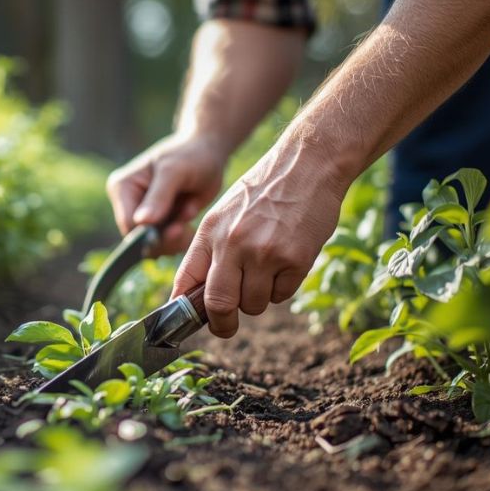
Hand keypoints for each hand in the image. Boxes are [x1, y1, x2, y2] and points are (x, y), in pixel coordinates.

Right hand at [106, 133, 225, 253]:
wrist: (208, 152)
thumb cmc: (191, 155)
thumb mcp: (175, 172)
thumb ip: (159, 196)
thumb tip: (141, 222)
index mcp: (122, 187)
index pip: (128, 224)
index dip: (150, 234)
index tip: (177, 229)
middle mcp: (126, 201)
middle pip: (138, 238)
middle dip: (165, 237)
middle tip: (187, 227)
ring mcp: (141, 212)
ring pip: (152, 243)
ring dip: (174, 237)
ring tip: (189, 214)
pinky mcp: (156, 221)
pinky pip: (164, 242)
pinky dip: (179, 236)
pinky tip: (189, 218)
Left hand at [171, 135, 349, 337]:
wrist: (307, 164)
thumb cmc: (264, 190)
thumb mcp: (225, 212)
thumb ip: (210, 250)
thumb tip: (195, 294)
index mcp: (210, 231)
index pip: (185, 280)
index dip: (182, 309)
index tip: (185, 322)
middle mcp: (233, 243)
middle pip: (218, 304)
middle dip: (221, 323)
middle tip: (226, 326)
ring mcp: (264, 252)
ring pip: (253, 305)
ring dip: (258, 299)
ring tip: (266, 270)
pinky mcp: (295, 259)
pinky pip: (282, 295)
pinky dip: (283, 288)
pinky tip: (287, 261)